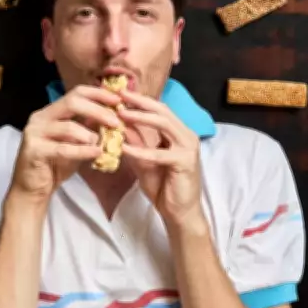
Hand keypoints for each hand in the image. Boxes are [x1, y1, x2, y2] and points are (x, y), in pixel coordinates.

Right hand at [10, 85, 121, 203]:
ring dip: (90, 135)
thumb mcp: (76, 143)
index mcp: (50, 111)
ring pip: (68, 127)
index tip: (118, 100)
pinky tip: (97, 153)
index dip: (98, 94)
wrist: (33, 189)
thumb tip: (113, 117)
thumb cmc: (56, 164)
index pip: (76, 92)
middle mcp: (40, 117)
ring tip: (103, 144)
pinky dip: (83, 151)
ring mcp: (34, 132)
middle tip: (116, 122)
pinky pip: (63, 149)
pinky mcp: (33, 150)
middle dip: (98, 111)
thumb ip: (89, 128)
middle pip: (73, 103)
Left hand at [117, 90, 205, 229]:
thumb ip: (135, 142)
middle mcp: (187, 135)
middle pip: (163, 111)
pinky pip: (160, 153)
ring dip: (141, 118)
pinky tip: (124, 148)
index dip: (140, 101)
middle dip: (139, 102)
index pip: (159, 110)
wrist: (179, 213)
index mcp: (178, 133)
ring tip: (121, 114)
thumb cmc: (163, 187)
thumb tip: (118, 124)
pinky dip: (141, 150)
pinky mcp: (185, 161)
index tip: (119, 94)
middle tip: (119, 96)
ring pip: (164, 124)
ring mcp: (188, 147)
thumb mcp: (144, 160)